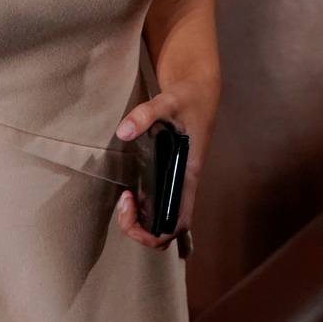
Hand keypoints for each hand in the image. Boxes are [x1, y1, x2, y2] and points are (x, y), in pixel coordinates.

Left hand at [112, 79, 216, 253]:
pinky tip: (129, 194)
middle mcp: (183, 185)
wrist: (199, 90)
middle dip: (139, 228)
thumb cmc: (189, 98)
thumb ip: (146, 114)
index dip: (154, 231)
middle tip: (124, 200)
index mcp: (188, 175)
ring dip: (139, 220)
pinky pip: (157, 204)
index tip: (130, 203)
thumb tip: (123, 132)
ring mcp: (176, 182)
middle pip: (166, 230)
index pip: (178, 223)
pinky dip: (142, 209)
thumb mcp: (168, 101)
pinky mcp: (168, 174)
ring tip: (125, 197)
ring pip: (161, 220)